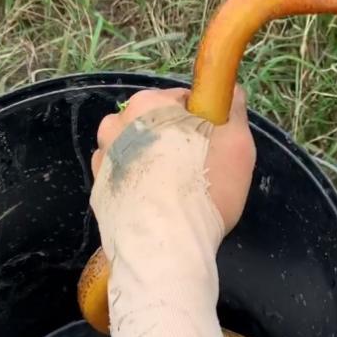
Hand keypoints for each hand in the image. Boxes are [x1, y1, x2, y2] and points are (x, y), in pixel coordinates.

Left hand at [91, 85, 255, 232]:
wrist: (166, 245)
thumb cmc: (206, 187)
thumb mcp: (238, 143)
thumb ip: (234, 109)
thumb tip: (231, 90)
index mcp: (150, 104)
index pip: (180, 99)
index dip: (201, 119)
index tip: (212, 142)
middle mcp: (117, 124)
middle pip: (153, 123)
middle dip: (172, 139)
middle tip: (195, 168)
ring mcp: (103, 159)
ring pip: (134, 149)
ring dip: (150, 159)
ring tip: (171, 189)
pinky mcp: (97, 191)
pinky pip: (121, 178)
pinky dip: (135, 184)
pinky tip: (153, 203)